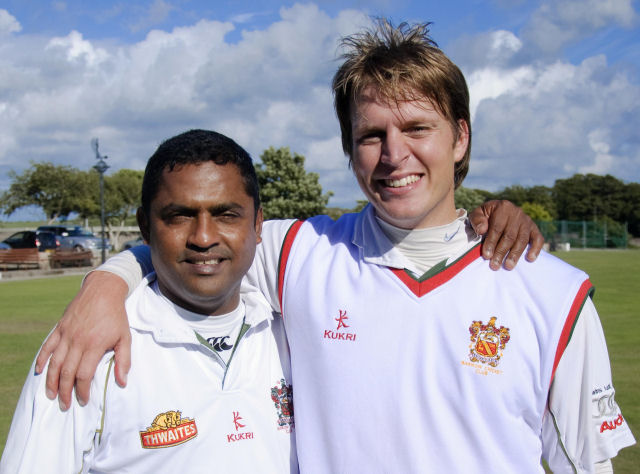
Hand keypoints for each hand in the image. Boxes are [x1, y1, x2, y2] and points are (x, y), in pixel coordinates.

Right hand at [35, 271, 130, 409]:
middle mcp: (78, 341)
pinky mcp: (59, 328)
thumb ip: (123, 360)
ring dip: (51, 381)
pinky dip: (42, 360)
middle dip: (64, 392)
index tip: (84, 401)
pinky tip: (40, 372)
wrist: (103, 291)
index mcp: (94, 345)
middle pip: (66, 372)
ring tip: (51, 395)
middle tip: (65, 405)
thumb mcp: (125, 337)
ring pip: (54, 363)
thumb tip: (122, 382)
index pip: (84, 375)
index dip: (82, 390)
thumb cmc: (116, 316)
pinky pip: (47, 347)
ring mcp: (66, 334)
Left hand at [469, 200, 543, 270]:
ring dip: (515, 254)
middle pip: (510, 236)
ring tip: (508, 266)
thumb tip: (482, 230)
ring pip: (522, 240)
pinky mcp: (534, 228)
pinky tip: (530, 259)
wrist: (499, 211)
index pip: (497, 228)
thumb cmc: (486, 216)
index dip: (491, 243)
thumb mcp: (478, 213)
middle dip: (501, 252)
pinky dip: (535, 249)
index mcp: (503, 207)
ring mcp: (527, 221)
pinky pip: (538, 239)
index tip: (486, 256)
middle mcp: (517, 213)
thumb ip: (477, 220)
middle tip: (495, 266)